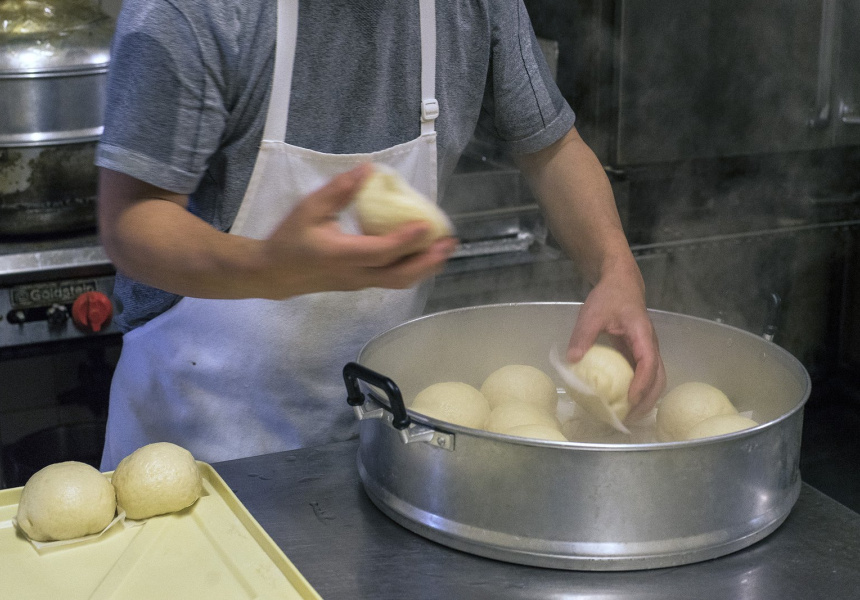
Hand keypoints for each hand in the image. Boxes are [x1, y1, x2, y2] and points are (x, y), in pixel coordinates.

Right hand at [259, 164, 456, 297]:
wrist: (275, 274)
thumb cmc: (291, 239)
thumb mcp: (309, 209)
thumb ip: (339, 190)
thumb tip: (368, 169)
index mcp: (341, 255)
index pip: (381, 251)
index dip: (406, 239)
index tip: (427, 224)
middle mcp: (355, 274)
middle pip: (399, 275)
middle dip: (427, 260)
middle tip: (449, 242)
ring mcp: (360, 283)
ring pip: (399, 282)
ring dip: (425, 267)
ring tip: (443, 250)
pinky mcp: (361, 284)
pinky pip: (392, 281)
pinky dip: (412, 270)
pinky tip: (423, 255)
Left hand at [566, 262, 666, 421]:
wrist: (621, 284)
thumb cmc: (609, 297)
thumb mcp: (592, 314)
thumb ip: (583, 336)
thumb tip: (572, 360)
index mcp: (642, 335)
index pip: (648, 362)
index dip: (642, 383)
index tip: (630, 399)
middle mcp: (651, 345)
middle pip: (659, 378)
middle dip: (647, 400)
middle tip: (628, 418)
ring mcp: (648, 351)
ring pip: (657, 379)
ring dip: (647, 399)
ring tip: (628, 417)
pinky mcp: (641, 354)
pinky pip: (646, 376)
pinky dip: (641, 392)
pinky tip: (625, 402)